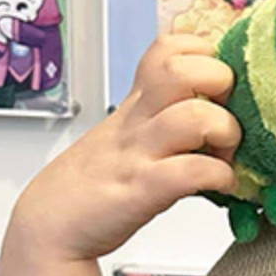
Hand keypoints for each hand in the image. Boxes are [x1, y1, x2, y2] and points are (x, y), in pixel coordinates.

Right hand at [6, 35, 240, 262]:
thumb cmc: (93, 183)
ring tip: (226, 155)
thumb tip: (214, 109)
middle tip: (228, 115)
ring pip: (194, 115)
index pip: (170, 48)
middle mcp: (138, 120)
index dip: (205, 55)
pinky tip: (222, 186)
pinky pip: (192, 171)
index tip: (219, 86)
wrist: (48, 227)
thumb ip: (161, 116)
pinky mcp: (142, 189)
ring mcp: (138, 152)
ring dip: (226, 132)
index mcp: (137, 103)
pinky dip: (221, 177)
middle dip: (220, 84)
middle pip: (182, 68)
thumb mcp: (126, 134)